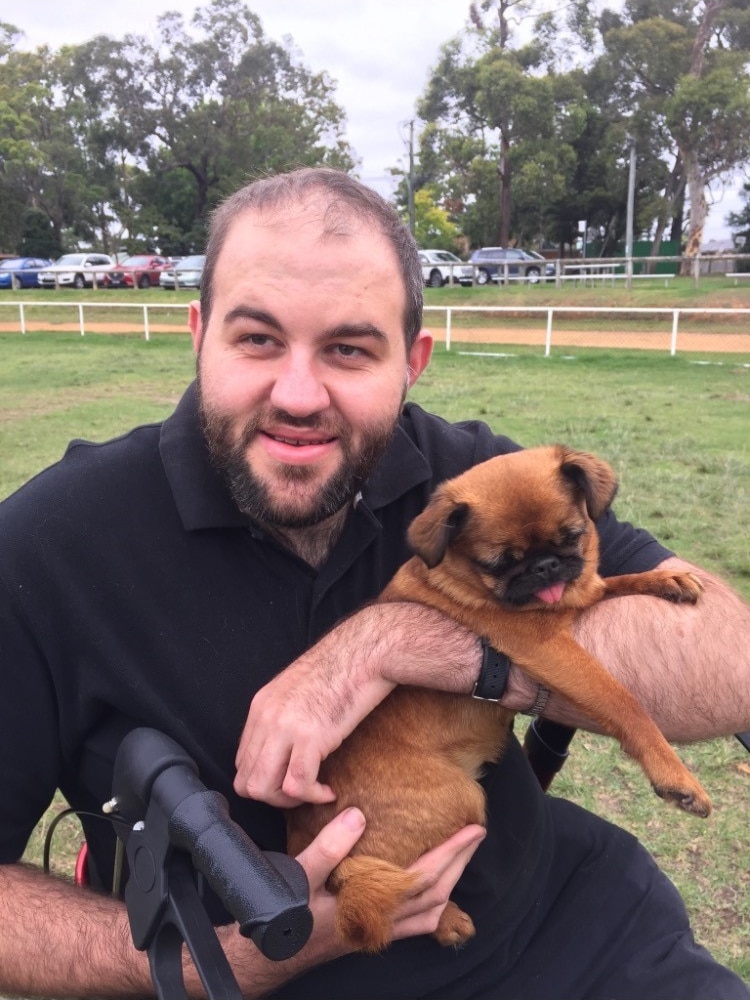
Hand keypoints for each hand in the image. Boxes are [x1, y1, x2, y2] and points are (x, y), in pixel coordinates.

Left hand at [234, 642, 393, 806]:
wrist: (364, 652)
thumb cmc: (341, 669)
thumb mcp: (297, 691)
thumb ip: (282, 717)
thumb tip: (283, 749)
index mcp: (260, 707)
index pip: (242, 762)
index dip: (265, 780)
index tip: (290, 780)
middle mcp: (266, 718)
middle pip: (247, 781)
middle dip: (274, 798)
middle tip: (301, 794)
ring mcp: (285, 728)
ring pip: (264, 788)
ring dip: (289, 802)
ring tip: (313, 792)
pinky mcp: (311, 737)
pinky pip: (298, 784)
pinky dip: (313, 796)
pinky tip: (329, 791)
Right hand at [295, 812, 485, 955]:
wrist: (269, 958)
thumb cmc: (284, 918)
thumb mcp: (299, 876)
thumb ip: (328, 847)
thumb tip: (358, 815)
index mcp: (372, 906)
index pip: (425, 878)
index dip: (451, 853)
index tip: (472, 828)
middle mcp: (383, 922)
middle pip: (437, 894)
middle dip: (459, 863)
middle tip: (476, 834)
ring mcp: (380, 930)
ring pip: (430, 911)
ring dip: (449, 882)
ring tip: (459, 856)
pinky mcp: (372, 932)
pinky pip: (415, 922)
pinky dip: (431, 904)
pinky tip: (431, 889)